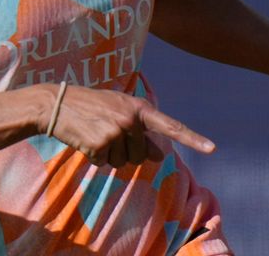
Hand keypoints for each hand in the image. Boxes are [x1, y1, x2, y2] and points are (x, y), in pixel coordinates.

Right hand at [41, 83, 215, 167]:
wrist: (56, 103)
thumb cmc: (90, 106)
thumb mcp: (119, 111)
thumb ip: (141, 130)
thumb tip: (159, 155)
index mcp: (139, 108)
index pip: (171, 126)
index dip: (192, 139)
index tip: (212, 149)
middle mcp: (131, 120)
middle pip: (142, 156)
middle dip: (126, 151)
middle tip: (106, 131)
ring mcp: (116, 132)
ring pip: (123, 162)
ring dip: (109, 154)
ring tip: (94, 132)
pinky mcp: (101, 145)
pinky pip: (105, 163)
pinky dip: (95, 156)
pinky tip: (85, 139)